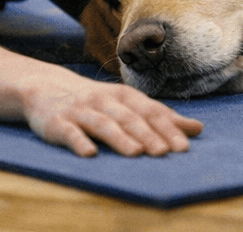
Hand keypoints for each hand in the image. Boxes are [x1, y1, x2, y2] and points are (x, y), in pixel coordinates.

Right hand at [24, 69, 202, 156]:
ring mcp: (81, 111)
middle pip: (130, 118)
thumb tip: (197, 128)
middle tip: (166, 152)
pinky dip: (79, 142)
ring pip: (103, 124)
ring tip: (136, 153)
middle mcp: (105, 101)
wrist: (45, 88)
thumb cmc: (96, 102)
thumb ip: (160, 117)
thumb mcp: (127, 104)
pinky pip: (69, 133)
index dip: (167, 127)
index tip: (184, 144)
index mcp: (124, 96)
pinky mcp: (57, 123)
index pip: (150, 111)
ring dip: (120, 138)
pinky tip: (89, 154)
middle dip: (149, 135)